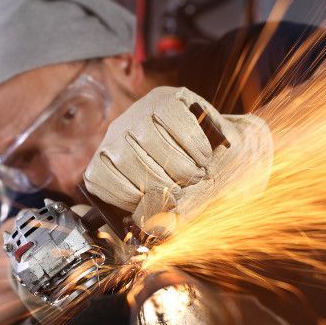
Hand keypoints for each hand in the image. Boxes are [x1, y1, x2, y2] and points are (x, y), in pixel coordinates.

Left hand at [84, 86, 272, 227]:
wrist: (226, 157)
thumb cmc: (193, 185)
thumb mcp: (173, 209)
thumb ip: (159, 219)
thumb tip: (152, 227)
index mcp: (107, 164)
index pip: (99, 179)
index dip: (130, 197)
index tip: (158, 202)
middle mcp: (116, 134)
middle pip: (127, 159)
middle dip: (162, 183)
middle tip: (185, 189)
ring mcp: (139, 112)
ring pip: (149, 138)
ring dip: (180, 165)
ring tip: (197, 174)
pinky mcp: (165, 98)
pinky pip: (172, 119)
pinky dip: (192, 143)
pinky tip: (203, 155)